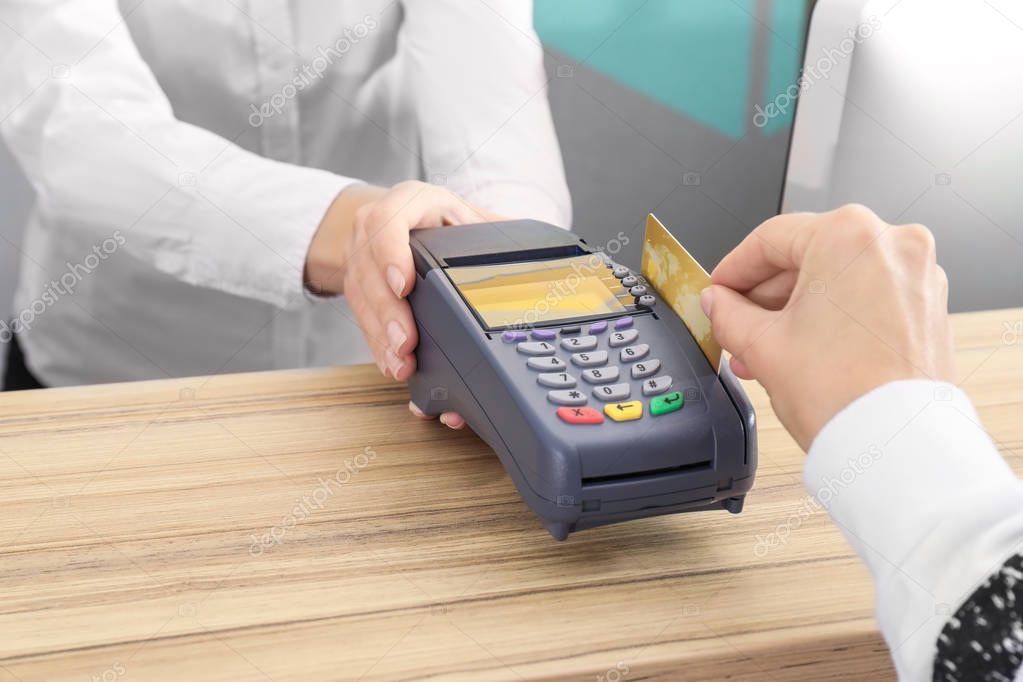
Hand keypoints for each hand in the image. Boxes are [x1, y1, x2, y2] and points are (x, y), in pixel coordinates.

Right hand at [305, 180, 503, 428]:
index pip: (388, 222)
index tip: (403, 285)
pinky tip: (392, 364)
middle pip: (371, 271)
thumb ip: (495, 229)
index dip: (391, 254)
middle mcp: (375, 227)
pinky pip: (361, 317)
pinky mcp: (356, 284)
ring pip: (362, 298)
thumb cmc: (437, 218)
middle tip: (406, 342)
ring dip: (381, 336)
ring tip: (401, 363)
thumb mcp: (465, 214)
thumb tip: (542, 252)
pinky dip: (377, 345)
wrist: (392, 221)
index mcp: (408, 202)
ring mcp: (360, 257)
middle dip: (388, 312)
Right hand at [703, 204, 954, 449]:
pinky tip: (804, 348)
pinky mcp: (928, 307)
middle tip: (735, 322)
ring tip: (764, 347)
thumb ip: (728, 314)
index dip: (734, 268)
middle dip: (765, 295)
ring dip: (796, 309)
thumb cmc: (843, 395)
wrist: (895, 445)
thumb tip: (717, 302)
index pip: (771, 238)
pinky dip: (834, 316)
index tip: (718, 289)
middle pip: (808, 256)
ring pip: (838, 278)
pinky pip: (868, 297)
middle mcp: (892, 245)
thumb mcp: (761, 346)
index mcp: (849, 237)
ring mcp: (917, 276)